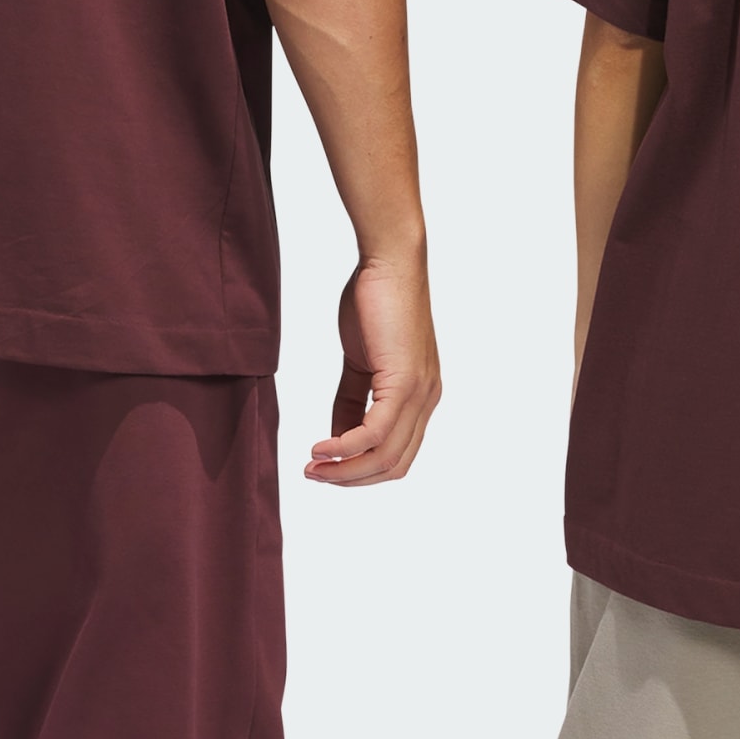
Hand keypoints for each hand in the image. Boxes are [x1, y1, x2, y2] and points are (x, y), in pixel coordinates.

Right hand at [304, 253, 439, 485]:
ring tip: (313, 467)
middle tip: (314, 474)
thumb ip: (351, 399)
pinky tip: (321, 447)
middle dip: (350, 478)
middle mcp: (427, 400)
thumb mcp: (360, 360)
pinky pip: (377, 433)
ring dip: (345, 470)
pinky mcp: (405, 381)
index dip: (360, 470)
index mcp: (420, 396)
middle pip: (393, 466)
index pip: (396, 455)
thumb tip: (336, 436)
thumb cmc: (374, 300)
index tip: (325, 468)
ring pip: (386, 457)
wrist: (389, 260)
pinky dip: (347, 448)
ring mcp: (420, 393)